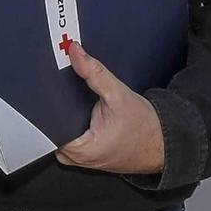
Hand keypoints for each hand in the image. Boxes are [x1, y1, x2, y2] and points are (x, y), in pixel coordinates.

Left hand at [54, 42, 164, 175]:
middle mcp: (74, 158)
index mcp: (78, 149)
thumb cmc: (145, 126)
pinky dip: (72, 122)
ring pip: (59, 131)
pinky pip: (69, 136)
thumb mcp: (118, 95)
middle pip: (51, 127)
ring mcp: (78, 159)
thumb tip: (75, 52)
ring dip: (65, 114)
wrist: (163, 143)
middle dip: (56, 106)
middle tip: (63, 87)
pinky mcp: (84, 155)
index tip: (47, 86)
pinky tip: (80, 111)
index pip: (47, 124)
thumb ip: (94, 73)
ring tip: (75, 99)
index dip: (46, 103)